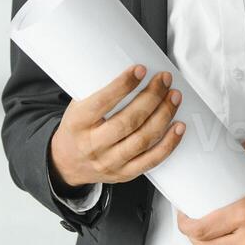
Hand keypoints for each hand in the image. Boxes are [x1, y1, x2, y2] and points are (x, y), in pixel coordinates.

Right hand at [49, 64, 183, 187]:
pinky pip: (151, 161)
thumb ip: (98, 91)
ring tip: (174, 97)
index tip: (140, 70)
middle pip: (128, 121)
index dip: (123, 85)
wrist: (66, 163)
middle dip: (151, 98)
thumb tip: (132, 70)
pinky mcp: (124, 174)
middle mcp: (93, 144)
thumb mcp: (76, 107)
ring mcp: (110, 162)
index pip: (102, 102)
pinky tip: (178, 127)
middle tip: (164, 81)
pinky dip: (168, 143)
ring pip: (143, 140)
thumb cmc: (77, 128)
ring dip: (163, 116)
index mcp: (78, 123)